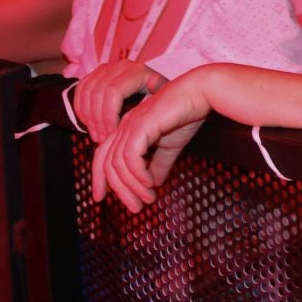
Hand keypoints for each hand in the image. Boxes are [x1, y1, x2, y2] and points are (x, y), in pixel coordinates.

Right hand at [74, 58, 167, 142]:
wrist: (149, 92)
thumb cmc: (157, 99)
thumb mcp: (163, 97)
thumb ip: (159, 91)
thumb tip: (153, 80)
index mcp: (137, 70)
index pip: (113, 92)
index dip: (109, 116)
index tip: (113, 134)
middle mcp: (119, 66)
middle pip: (98, 94)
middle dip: (98, 121)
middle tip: (102, 139)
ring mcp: (105, 69)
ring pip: (86, 94)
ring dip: (88, 118)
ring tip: (97, 135)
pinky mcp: (94, 75)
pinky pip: (80, 92)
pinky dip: (82, 111)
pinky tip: (89, 124)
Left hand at [90, 72, 212, 211]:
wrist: (201, 93)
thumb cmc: (187, 114)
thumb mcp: (171, 146)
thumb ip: (159, 164)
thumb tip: (152, 185)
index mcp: (127, 130)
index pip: (103, 157)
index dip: (100, 179)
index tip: (101, 199)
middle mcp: (124, 126)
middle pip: (107, 164)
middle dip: (119, 191)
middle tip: (135, 209)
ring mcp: (131, 124)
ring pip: (118, 163)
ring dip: (132, 186)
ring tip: (148, 198)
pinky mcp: (142, 125)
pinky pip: (131, 156)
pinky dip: (138, 173)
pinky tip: (151, 183)